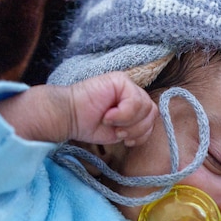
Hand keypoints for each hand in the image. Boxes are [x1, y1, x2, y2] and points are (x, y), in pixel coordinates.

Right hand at [0, 71, 155, 143]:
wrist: (68, 117)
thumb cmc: (88, 124)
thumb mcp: (119, 131)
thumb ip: (137, 127)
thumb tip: (150, 126)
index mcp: (133, 103)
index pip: (152, 117)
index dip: (143, 132)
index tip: (127, 141)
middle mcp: (132, 92)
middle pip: (152, 112)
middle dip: (137, 129)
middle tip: (119, 133)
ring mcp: (126, 84)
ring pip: (146, 107)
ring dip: (129, 122)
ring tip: (111, 124)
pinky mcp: (120, 80)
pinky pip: (134, 101)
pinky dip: (123, 114)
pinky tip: (108, 116)